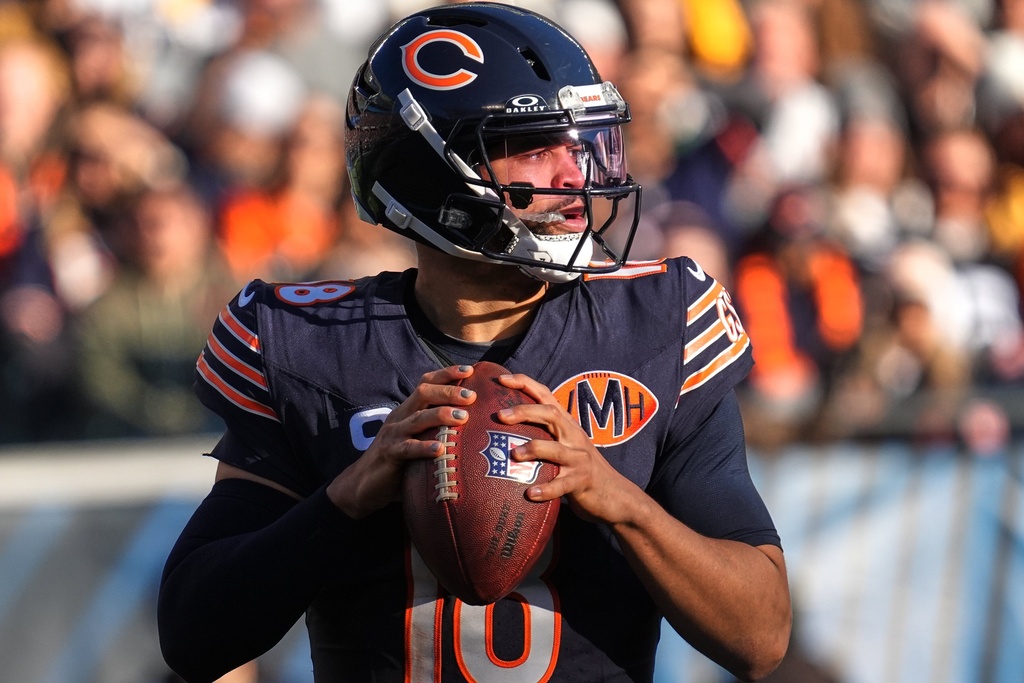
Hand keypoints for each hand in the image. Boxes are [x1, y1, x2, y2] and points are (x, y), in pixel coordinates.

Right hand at [327, 365, 476, 517]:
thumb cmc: (399, 461)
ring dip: (441, 415)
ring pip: (418, 418)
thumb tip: (471, 424)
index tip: (469, 371)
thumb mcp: (417, 438)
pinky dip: (423, 447)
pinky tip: (440, 449)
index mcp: (408, 410)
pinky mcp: (389, 454)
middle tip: (471, 396)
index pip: (426, 384)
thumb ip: (435, 429)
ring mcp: (393, 435)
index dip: (446, 374)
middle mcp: (400, 417)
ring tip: (462, 417)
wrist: (364, 484)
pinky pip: (407, 448)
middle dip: (448, 392)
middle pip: (423, 394)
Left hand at [496, 373, 635, 524]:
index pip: (546, 396)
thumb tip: (504, 430)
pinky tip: (530, 494)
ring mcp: (579, 459)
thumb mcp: (565, 444)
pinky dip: (546, 489)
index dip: (525, 384)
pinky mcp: (581, 482)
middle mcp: (574, 437)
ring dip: (534, 449)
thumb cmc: (579, 468)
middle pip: (551, 414)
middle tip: (500, 415)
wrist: (613, 494)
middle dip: (525, 411)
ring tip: (513, 454)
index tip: (502, 379)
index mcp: (566, 425)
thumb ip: (543, 434)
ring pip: (556, 449)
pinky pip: (562, 485)